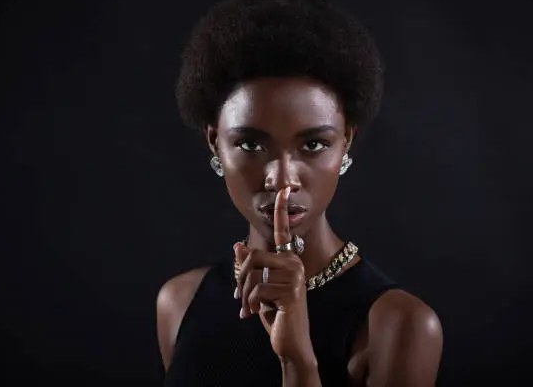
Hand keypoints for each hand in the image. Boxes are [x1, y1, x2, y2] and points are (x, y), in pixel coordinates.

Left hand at [235, 187, 315, 364]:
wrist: (290, 342)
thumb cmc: (275, 314)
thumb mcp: (257, 289)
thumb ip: (249, 268)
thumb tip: (237, 245)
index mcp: (288, 259)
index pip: (282, 231)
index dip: (281, 210)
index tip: (284, 189)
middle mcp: (294, 263)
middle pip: (252, 256)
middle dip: (240, 279)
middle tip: (240, 299)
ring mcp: (295, 277)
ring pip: (252, 275)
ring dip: (244, 296)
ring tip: (248, 309)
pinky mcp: (291, 292)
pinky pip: (256, 290)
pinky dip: (249, 305)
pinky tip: (254, 316)